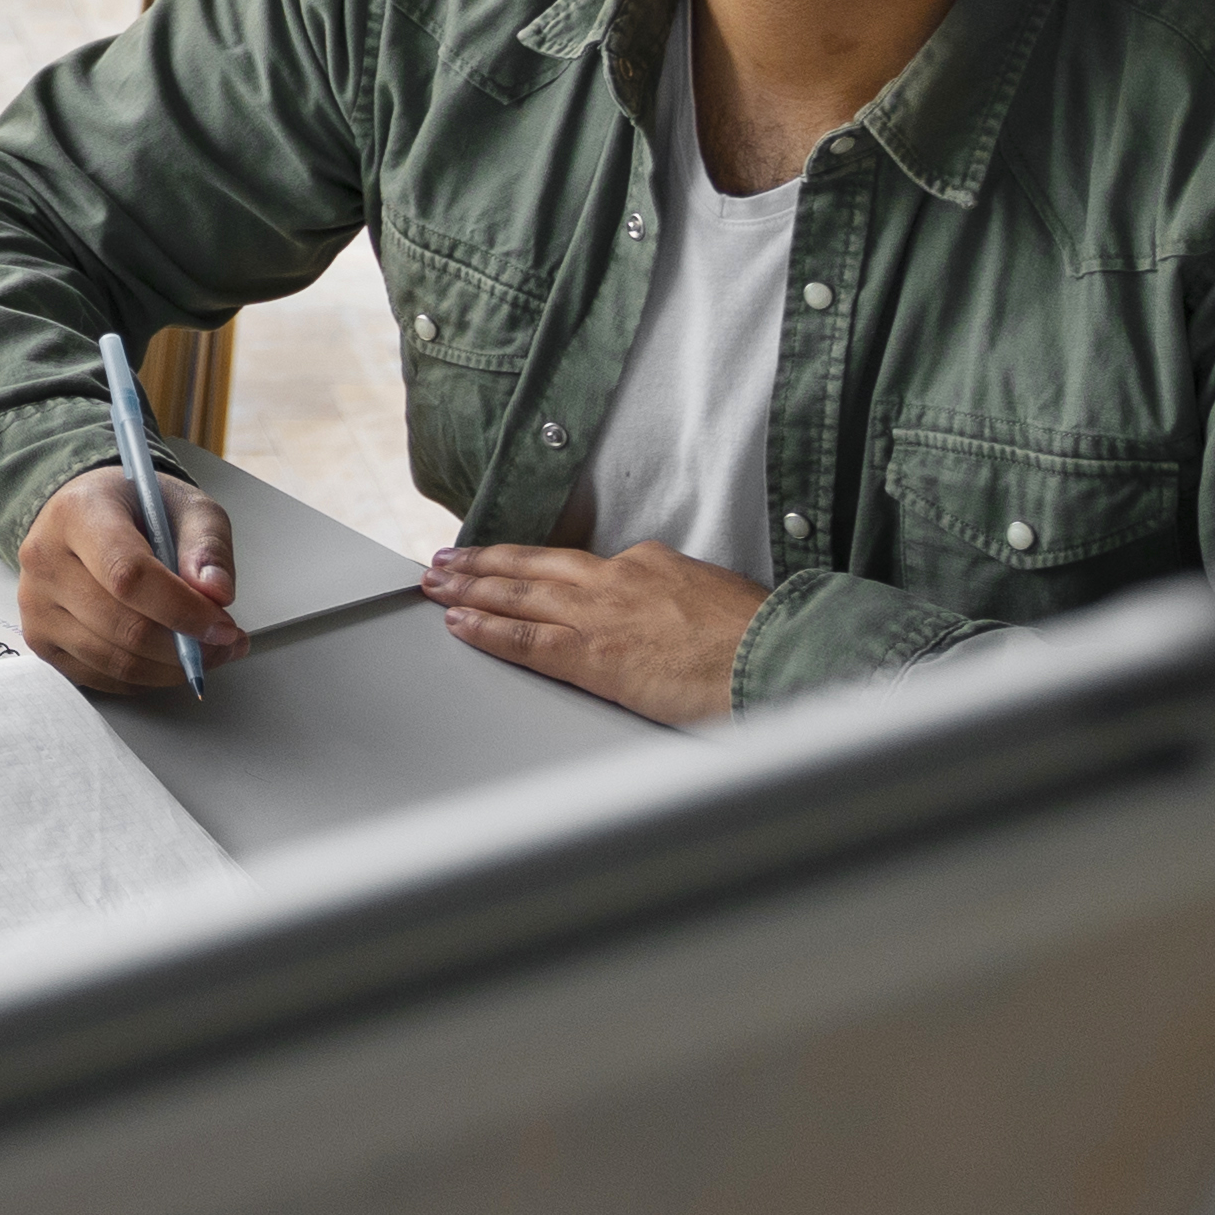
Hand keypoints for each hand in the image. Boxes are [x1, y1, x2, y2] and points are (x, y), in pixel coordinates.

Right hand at [13, 459, 237, 697]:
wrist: (88, 515)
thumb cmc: (136, 509)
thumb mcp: (186, 507)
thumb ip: (208, 546)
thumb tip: (216, 593)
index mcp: (77, 514)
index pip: (128, 575)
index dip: (181, 609)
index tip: (223, 625)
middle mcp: (45, 560)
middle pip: (122, 625)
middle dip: (185, 646)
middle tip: (224, 643)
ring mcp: (36, 604)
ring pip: (113, 660)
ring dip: (169, 669)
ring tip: (204, 652)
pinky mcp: (39, 639)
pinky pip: (100, 678)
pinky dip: (144, 678)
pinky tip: (166, 659)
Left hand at [421, 538, 769, 722]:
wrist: (778, 655)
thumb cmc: (763, 638)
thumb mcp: (719, 601)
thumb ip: (680, 603)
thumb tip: (672, 618)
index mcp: (650, 563)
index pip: (579, 563)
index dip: (537, 563)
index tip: (513, 563)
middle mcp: (616, 579)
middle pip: (534, 566)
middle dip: (486, 563)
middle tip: (446, 559)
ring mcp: (599, 615)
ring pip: (518, 595)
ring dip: (470, 588)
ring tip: (436, 584)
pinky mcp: (592, 655)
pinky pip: (525, 639)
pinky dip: (486, 630)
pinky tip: (458, 623)